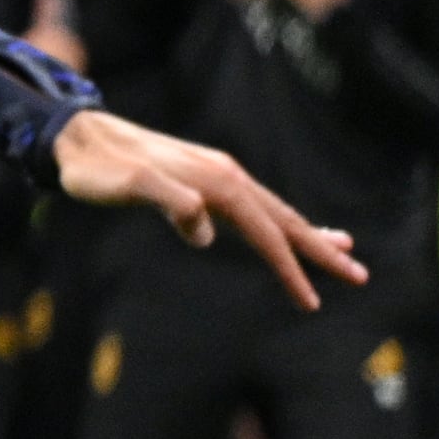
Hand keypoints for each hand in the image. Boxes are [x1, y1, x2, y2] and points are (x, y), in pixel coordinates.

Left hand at [47, 108, 361, 306]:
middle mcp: (226, 176)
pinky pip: (251, 205)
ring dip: (307, 233)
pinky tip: (281, 227)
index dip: (290, 268)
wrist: (78, 138)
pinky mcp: (202, 178)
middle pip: (284, 220)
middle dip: (321, 250)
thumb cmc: (98, 169)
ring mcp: (217, 175)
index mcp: (219, 182)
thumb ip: (168, 201)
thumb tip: (204, 231)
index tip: (310, 301)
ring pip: (272, 210)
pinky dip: (276, 220)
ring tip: (342, 249)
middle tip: (359, 276)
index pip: (266, 233)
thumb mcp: (128, 186)